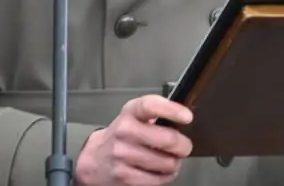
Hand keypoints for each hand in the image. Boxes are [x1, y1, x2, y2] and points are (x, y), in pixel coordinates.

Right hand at [73, 94, 193, 185]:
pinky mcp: (125, 175)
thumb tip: (184, 117)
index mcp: (130, 112)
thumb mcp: (135, 116)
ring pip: (167, 162)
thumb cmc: (123, 135)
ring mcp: (124, 155)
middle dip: (183, 145)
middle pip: (167, 139)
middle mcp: (125, 131)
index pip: (150, 105)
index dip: (171, 110)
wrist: (96, 159)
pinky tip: (160, 170)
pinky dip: (165, 176)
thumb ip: (157, 113)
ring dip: (174, 163)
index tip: (187, 116)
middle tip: (184, 146)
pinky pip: (158, 179)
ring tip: (169, 159)